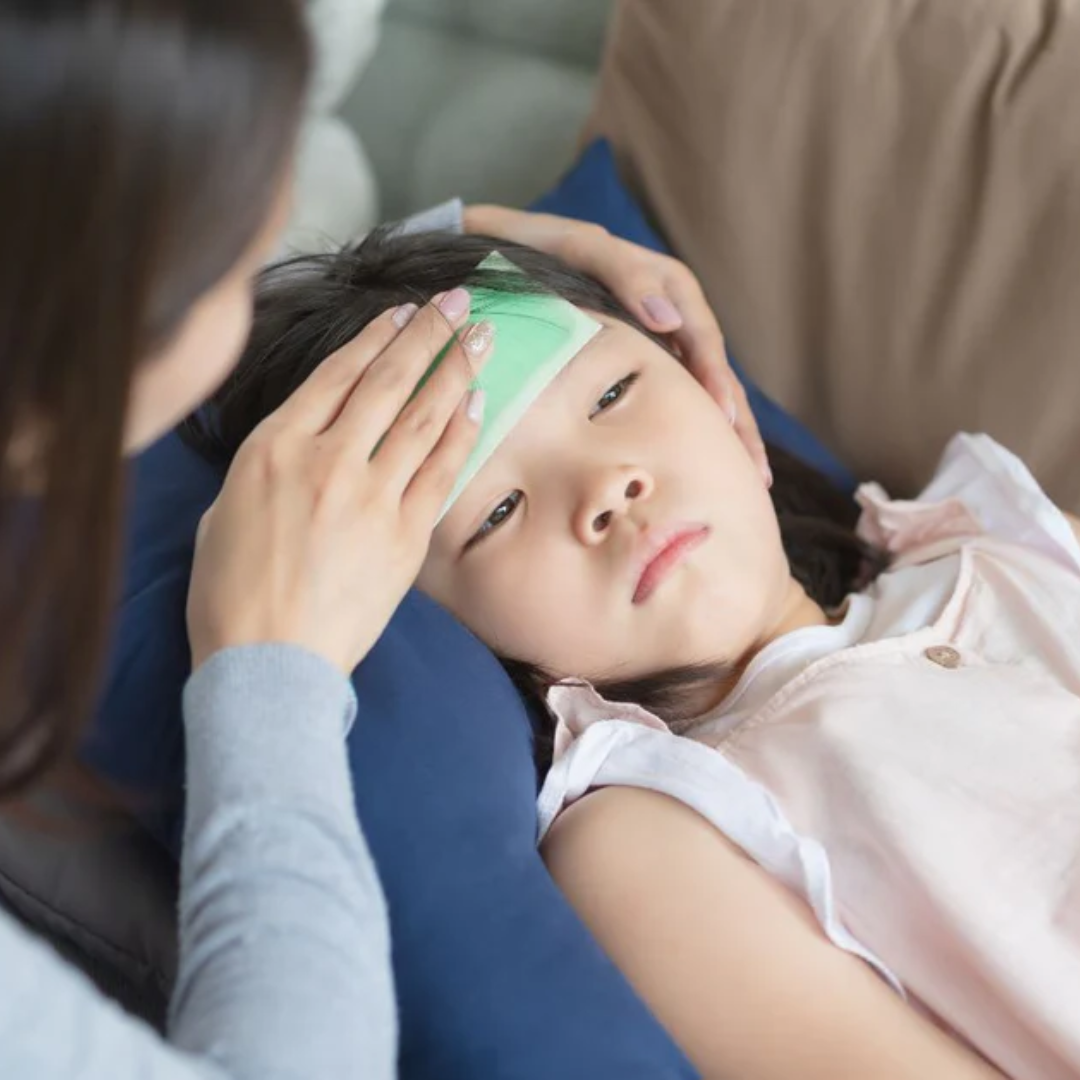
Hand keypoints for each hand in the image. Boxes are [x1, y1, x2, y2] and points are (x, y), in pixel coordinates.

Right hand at [186, 291, 491, 673]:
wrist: (268, 661)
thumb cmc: (231, 593)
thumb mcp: (225, 509)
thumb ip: (271, 464)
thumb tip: (307, 441)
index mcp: (273, 446)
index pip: (336, 375)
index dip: (376, 337)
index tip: (403, 313)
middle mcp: (327, 458)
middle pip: (388, 382)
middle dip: (427, 335)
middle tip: (456, 304)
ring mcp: (372, 495)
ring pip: (423, 417)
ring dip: (455, 371)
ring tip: (478, 337)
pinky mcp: (406, 534)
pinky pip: (442, 470)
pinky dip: (461, 432)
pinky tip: (478, 403)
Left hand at [464, 205, 770, 485]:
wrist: (505, 247)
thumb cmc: (542, 246)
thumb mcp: (581, 248)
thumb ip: (626, 276)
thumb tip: (670, 321)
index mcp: (670, 286)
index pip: (704, 341)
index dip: (716, 382)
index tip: (726, 421)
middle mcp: (676, 315)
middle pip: (718, 376)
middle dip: (741, 427)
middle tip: (757, 475)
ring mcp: (663, 343)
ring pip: (706, 394)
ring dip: (730, 438)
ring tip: (753, 483)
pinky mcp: (646, 363)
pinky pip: (680, 399)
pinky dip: (697, 432)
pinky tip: (706, 467)